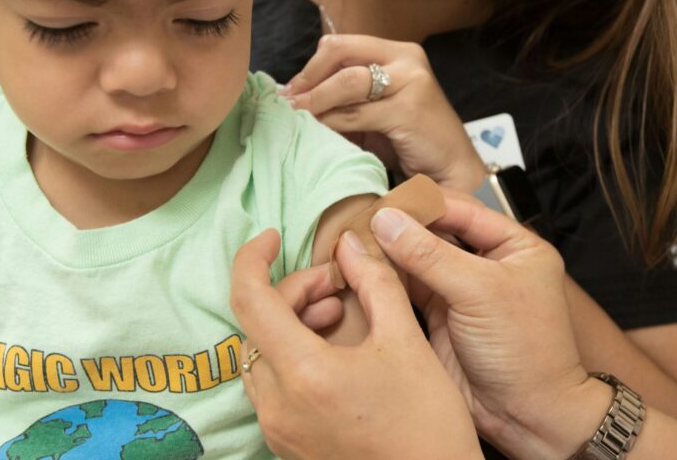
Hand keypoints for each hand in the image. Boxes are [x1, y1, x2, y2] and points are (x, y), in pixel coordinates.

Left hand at [230, 229, 481, 459]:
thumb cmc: (427, 424)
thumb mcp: (407, 341)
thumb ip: (375, 282)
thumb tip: (352, 244)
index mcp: (303, 374)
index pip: (249, 299)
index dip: (252, 258)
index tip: (271, 237)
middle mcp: (278, 405)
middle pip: (258, 325)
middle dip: (294, 292)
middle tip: (338, 285)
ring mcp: (278, 429)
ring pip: (261, 355)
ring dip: (292, 324)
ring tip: (339, 315)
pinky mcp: (287, 444)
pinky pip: (272, 385)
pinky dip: (293, 356)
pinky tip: (333, 352)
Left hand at [280, 34, 487, 191]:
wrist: (451, 170)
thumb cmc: (410, 141)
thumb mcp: (375, 111)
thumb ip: (346, 98)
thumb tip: (295, 96)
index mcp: (398, 52)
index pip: (341, 45)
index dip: (310, 67)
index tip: (291, 91)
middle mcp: (406, 58)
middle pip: (340, 54)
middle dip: (308, 79)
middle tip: (287, 103)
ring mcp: (411, 81)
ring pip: (346, 82)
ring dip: (314, 101)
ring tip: (295, 117)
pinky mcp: (409, 109)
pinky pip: (355, 113)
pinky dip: (330, 122)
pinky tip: (317, 132)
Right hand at [365, 191, 596, 457]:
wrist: (528, 415)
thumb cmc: (528, 352)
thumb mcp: (480, 292)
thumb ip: (431, 254)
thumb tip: (387, 221)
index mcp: (515, 246)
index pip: (462, 209)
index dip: (422, 205)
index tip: (384, 202)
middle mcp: (488, 264)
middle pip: (436, 233)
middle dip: (401, 229)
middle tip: (362, 222)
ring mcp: (463, 292)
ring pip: (418, 261)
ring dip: (389, 254)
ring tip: (355, 243)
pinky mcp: (441, 318)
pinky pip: (408, 290)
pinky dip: (386, 281)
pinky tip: (362, 271)